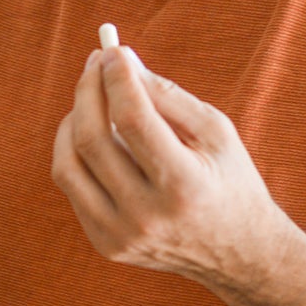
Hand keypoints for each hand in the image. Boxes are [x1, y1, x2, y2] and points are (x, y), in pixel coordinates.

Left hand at [51, 41, 285, 285]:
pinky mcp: (105, 243)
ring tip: (93, 98)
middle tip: (96, 63)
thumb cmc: (229, 180)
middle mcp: (147, 216)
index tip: (113, 52)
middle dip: (89, 91)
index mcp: (184, 186)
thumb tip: (120, 60)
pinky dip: (74, 151)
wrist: (236, 253)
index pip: (133, 120)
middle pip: (93, 140)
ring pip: (68, 164)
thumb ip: (167, 95)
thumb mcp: (216, 132)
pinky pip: (72, 186)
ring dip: (73, 119)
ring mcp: (121, 235)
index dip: (117, 79)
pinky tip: (93, 134)